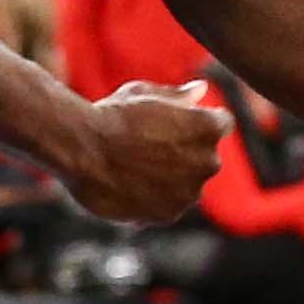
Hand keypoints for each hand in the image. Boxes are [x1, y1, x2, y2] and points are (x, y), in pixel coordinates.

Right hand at [66, 79, 230, 221]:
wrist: (82, 150)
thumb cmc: (113, 115)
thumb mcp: (146, 94)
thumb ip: (179, 96)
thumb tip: (201, 89)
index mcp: (208, 127)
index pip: (221, 123)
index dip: (199, 120)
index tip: (178, 121)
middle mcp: (207, 162)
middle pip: (206, 156)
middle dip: (187, 151)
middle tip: (150, 143)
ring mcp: (189, 192)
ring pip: (187, 183)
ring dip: (172, 177)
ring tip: (135, 165)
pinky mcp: (168, 214)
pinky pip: (169, 204)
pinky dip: (155, 197)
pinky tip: (130, 183)